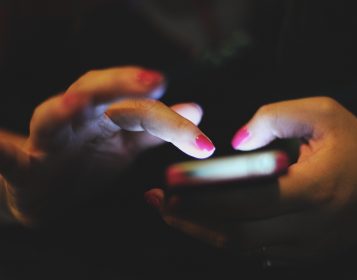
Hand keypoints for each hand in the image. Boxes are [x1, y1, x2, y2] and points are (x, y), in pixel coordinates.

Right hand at [0, 66, 214, 224]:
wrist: (51, 194)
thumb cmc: (90, 161)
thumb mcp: (128, 142)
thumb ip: (159, 126)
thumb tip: (196, 108)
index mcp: (107, 116)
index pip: (141, 109)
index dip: (171, 119)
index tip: (199, 125)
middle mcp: (79, 120)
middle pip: (97, 94)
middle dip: (122, 85)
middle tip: (154, 81)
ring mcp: (50, 141)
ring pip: (52, 117)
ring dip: (63, 108)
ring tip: (75, 103)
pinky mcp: (24, 166)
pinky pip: (8, 157)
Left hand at [146, 97, 356, 265]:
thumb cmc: (352, 143)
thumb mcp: (320, 113)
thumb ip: (272, 118)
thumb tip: (233, 141)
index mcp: (314, 189)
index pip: (247, 199)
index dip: (204, 194)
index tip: (170, 183)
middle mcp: (310, 227)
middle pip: (237, 231)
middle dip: (192, 218)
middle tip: (159, 202)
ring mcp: (307, 247)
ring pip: (241, 247)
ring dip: (202, 231)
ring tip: (170, 214)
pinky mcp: (304, 254)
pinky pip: (254, 252)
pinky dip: (224, 238)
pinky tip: (202, 223)